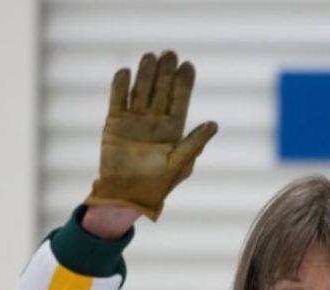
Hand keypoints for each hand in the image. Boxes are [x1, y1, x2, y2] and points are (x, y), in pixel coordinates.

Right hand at [85, 51, 217, 220]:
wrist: (126, 195)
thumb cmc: (157, 185)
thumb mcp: (179, 164)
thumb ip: (195, 143)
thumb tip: (214, 124)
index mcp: (173, 130)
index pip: (179, 101)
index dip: (184, 84)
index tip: (188, 66)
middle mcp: (154, 122)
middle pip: (161, 90)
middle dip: (165, 72)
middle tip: (169, 54)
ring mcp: (134, 120)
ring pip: (141, 90)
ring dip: (145, 73)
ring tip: (150, 56)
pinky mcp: (115, 122)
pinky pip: (117, 99)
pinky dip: (120, 86)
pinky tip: (125, 72)